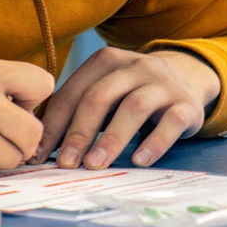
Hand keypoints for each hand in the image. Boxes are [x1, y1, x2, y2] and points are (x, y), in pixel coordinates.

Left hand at [30, 47, 220, 169]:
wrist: (187, 80)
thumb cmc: (133, 93)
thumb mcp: (106, 91)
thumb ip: (78, 110)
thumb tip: (42, 149)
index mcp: (106, 61)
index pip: (73, 93)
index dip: (54, 125)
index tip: (40, 155)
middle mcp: (134, 67)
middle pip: (100, 97)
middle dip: (79, 132)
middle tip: (67, 163)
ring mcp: (163, 84)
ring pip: (134, 107)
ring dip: (112, 138)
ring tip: (96, 165)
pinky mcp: (186, 104)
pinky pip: (171, 122)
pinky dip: (154, 143)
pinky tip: (139, 161)